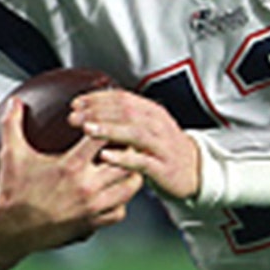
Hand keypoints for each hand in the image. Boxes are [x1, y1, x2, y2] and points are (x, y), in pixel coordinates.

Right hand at [0, 99, 142, 253]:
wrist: (9, 230)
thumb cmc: (11, 191)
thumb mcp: (10, 154)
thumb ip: (12, 124)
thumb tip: (14, 101)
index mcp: (70, 166)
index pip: (103, 137)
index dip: (106, 125)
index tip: (104, 120)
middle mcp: (87, 187)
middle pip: (127, 161)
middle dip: (127, 149)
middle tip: (122, 141)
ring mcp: (92, 208)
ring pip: (130, 187)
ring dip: (130, 174)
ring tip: (123, 165)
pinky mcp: (92, 224)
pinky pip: (120, 212)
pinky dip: (122, 201)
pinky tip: (113, 192)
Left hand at [72, 89, 201, 199]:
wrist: (194, 171)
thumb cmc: (162, 149)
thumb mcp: (147, 127)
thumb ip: (125, 117)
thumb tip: (91, 108)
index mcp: (152, 112)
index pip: (123, 98)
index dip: (98, 99)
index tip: (76, 104)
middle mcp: (158, 125)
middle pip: (127, 112)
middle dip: (98, 112)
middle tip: (74, 116)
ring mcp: (162, 146)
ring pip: (135, 133)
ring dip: (109, 130)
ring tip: (86, 130)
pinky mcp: (163, 167)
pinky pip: (142, 161)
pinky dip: (123, 157)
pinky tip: (106, 156)